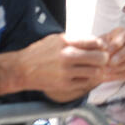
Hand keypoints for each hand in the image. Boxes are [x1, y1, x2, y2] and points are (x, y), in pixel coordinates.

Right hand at [0, 31, 124, 102]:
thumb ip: (76, 40)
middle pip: (100, 58)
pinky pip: (85, 82)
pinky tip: (79, 75)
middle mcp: (67, 56)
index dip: (100, 46)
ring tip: (89, 68)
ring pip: (95, 71)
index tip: (99, 48)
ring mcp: (66, 72)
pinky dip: (85, 79)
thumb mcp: (57, 39)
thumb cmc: (40, 52)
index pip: (95, 42)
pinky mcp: (65, 84)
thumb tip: (98, 44)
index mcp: (66, 42)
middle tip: (100, 60)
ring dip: (95, 70)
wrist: (22, 69)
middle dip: (103, 58)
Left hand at [97, 27, 124, 83]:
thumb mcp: (98, 42)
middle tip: (110, 62)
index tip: (107, 51)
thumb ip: (101, 44)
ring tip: (106, 71)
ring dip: (120, 67)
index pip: (124, 37)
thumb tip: (104, 49)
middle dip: (121, 55)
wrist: (101, 58)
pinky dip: (119, 75)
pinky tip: (108, 77)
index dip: (116, 44)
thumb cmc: (99, 47)